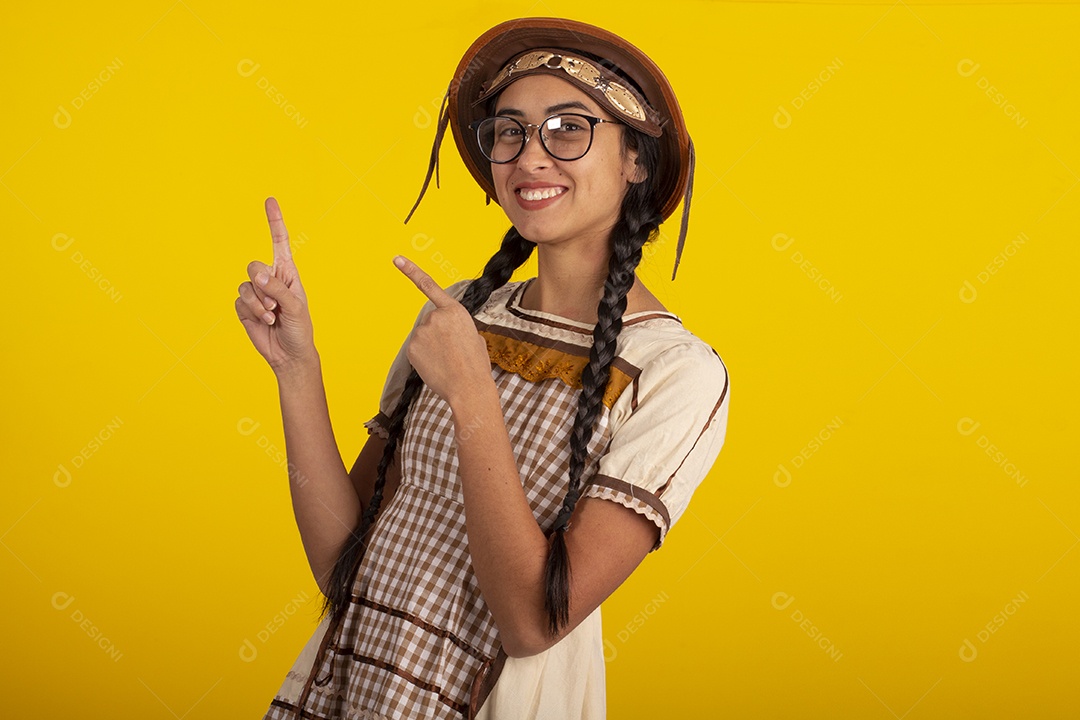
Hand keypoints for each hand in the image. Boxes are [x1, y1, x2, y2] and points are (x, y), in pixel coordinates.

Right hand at [235, 197, 314, 373]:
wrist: (288, 354)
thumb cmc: (299, 329)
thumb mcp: (295, 307)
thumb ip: (277, 289)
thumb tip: (256, 275)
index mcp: (287, 273)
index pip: (279, 242)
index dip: (275, 222)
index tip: (270, 201)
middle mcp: (270, 279)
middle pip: (253, 265)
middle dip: (263, 285)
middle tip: (275, 304)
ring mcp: (256, 292)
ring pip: (245, 285)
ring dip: (258, 303)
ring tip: (272, 316)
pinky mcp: (244, 307)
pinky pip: (239, 301)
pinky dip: (251, 312)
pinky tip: (263, 322)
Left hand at [393, 255, 490, 403]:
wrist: (468, 387)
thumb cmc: (475, 364)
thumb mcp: (473, 336)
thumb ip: (456, 326)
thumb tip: (446, 332)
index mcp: (454, 310)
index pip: (429, 286)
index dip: (411, 271)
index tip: (397, 260)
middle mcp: (435, 316)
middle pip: (430, 321)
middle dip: (438, 334)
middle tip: (453, 351)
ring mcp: (421, 331)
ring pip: (423, 336)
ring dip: (431, 346)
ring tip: (447, 360)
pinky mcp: (412, 347)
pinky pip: (416, 349)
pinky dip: (423, 357)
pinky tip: (436, 365)